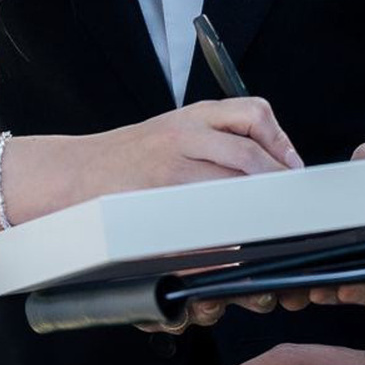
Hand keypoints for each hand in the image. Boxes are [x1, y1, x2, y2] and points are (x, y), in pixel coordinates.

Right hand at [14, 98, 301, 221]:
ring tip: (266, 230)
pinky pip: (198, 224)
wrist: (70, 176)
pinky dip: (220, 240)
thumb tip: (266, 169)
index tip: (293, 171)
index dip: (281, 144)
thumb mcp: (171, 132)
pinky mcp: (154, 204)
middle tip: (290, 209)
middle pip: (248, 157)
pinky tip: (229, 251)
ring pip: (228, 190)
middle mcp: (182, 136)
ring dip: (253, 214)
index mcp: (191, 117)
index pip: (253, 114)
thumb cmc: (124, 160)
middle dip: (276, 186)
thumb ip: (213, 141)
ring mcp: (168, 170)